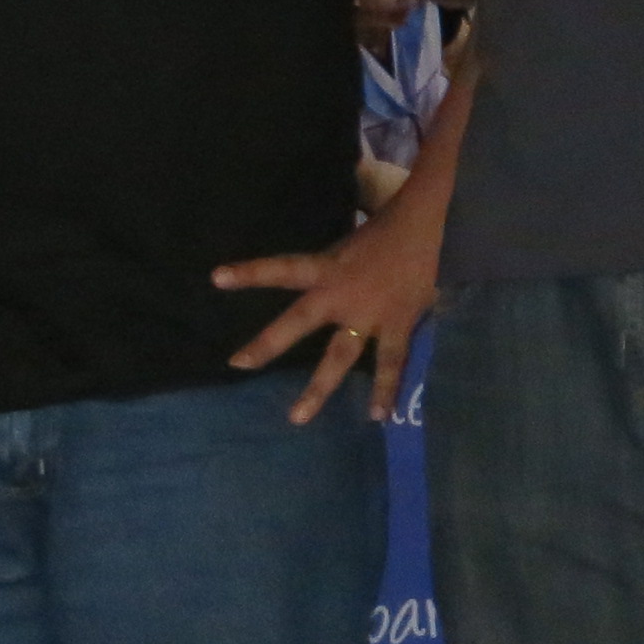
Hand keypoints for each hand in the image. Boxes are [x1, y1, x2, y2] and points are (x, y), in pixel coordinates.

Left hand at [215, 181, 446, 422]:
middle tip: (238, 364)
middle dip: (268, 343)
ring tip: (297, 417)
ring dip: (318, 388)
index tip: (216, 278)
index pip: (283, 269)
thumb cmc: (384, 230)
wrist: (427, 225)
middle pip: (299, 321)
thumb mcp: (347, 242)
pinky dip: (385, 389)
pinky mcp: (397, 325)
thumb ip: (330, 263)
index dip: (251, 272)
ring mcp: (368, 315)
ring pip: (339, 356)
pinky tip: (379, 416)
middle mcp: (341, 294)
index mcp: (328, 268)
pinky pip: (390, 363)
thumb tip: (313, 271)